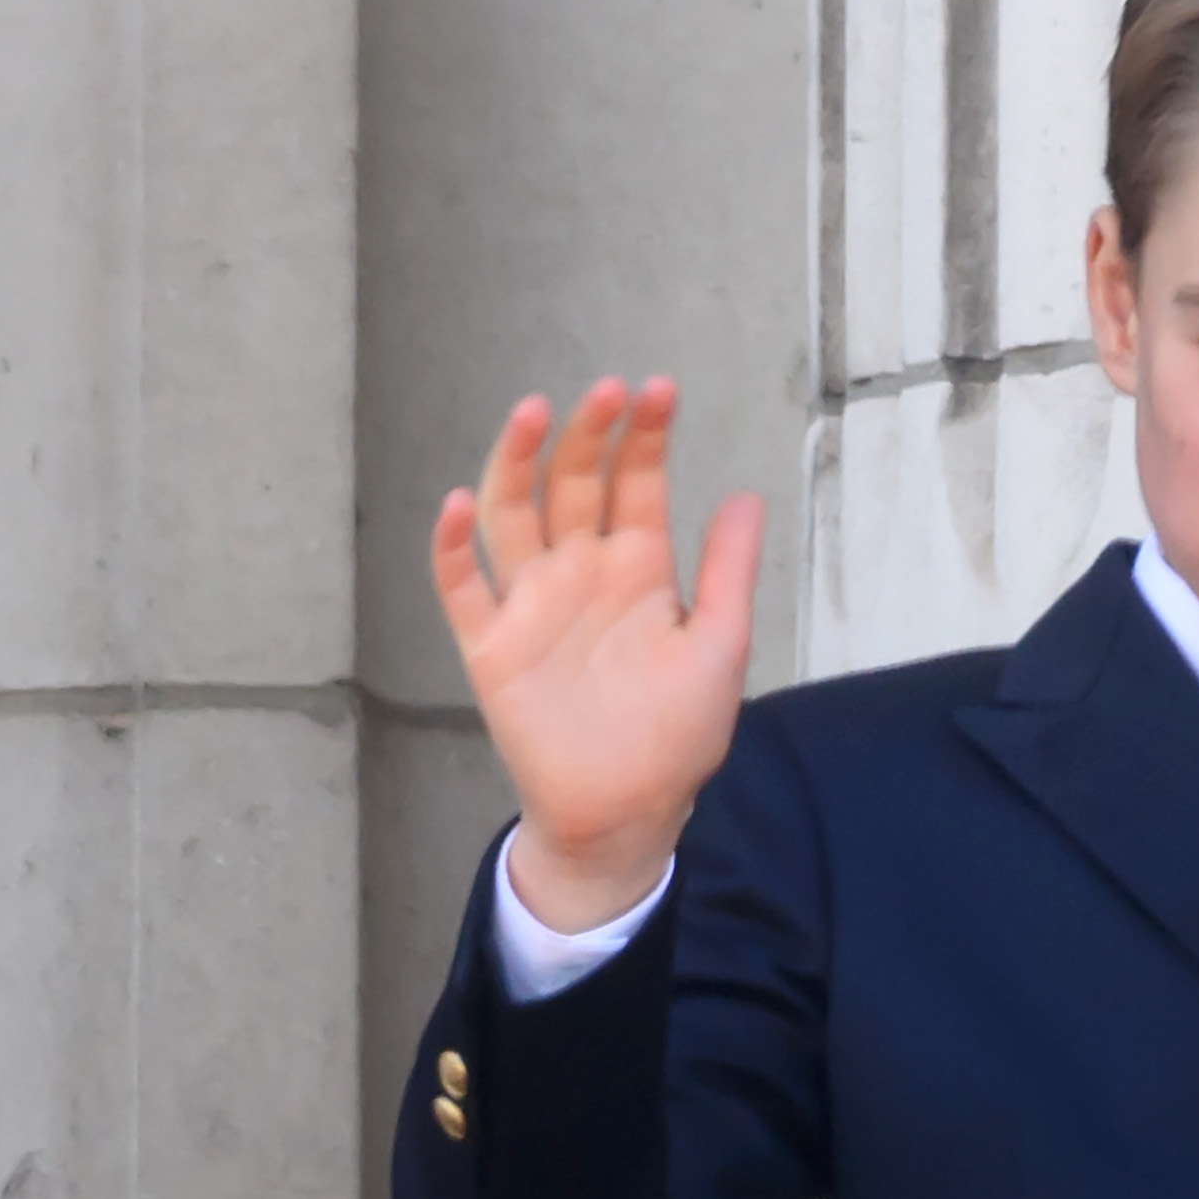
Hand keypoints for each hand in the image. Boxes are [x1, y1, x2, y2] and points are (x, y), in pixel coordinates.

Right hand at [436, 380, 762, 935]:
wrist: (629, 807)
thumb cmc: (678, 730)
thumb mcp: (720, 643)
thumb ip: (728, 570)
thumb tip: (746, 493)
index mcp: (639, 568)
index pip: (637, 484)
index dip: (646, 437)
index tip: (660, 390)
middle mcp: (580, 573)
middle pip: (574, 485)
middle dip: (589, 435)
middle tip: (606, 390)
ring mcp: (532, 605)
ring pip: (512, 517)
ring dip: (516, 464)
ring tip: (534, 412)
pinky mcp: (490, 646)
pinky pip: (461, 587)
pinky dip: (452, 545)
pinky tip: (458, 503)